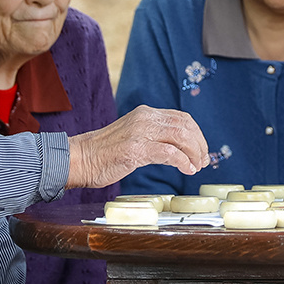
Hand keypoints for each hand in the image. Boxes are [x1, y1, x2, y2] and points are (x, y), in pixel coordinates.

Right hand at [67, 105, 208, 187]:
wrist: (79, 158)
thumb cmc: (104, 153)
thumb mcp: (132, 135)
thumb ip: (152, 136)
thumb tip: (177, 148)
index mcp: (145, 113)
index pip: (181, 118)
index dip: (196, 134)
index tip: (201, 150)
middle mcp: (145, 118)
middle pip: (185, 126)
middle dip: (200, 144)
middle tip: (203, 161)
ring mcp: (140, 132)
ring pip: (181, 137)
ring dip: (194, 153)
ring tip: (197, 166)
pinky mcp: (136, 149)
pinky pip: (169, 153)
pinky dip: (183, 161)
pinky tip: (187, 169)